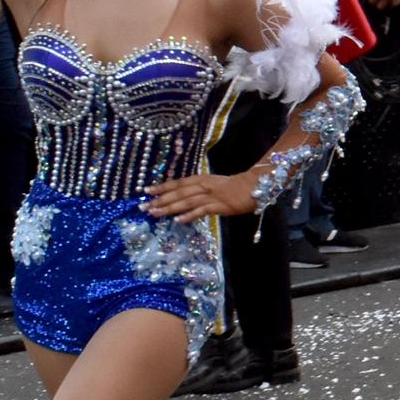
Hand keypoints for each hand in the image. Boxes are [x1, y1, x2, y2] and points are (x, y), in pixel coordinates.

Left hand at [143, 172, 263, 220]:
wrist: (256, 185)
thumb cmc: (236, 186)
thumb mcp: (215, 184)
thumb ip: (200, 190)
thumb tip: (185, 199)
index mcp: (201, 179)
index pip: (177, 183)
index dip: (161, 187)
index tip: (145, 191)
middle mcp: (203, 186)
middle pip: (178, 193)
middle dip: (159, 200)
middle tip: (143, 206)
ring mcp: (211, 196)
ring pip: (185, 201)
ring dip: (169, 207)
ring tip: (155, 213)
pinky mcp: (219, 205)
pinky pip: (201, 211)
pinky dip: (189, 215)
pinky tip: (178, 220)